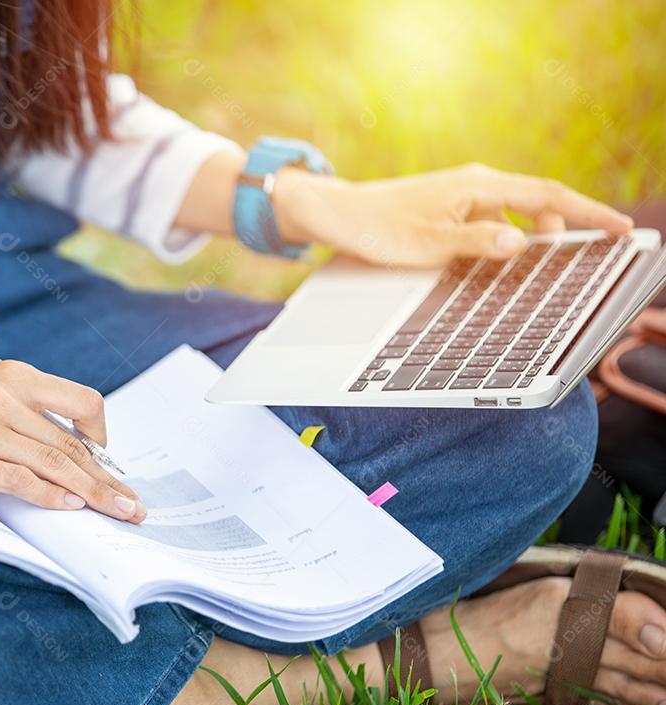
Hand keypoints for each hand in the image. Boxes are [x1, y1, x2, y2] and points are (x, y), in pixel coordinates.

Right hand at [0, 360, 145, 522]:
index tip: (110, 464)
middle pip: (74, 444)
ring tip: (117, 513)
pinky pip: (21, 480)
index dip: (103, 437)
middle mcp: (4, 396)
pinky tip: (70, 508)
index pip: (81, 402)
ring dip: (93, 493)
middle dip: (110, 479)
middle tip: (134, 504)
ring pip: (56, 463)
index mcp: (14, 376)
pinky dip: (51, 497)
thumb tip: (66, 451)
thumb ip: (22, 411)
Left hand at [273, 163, 633, 267]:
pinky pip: (491, 222)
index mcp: (478, 186)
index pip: (548, 195)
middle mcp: (475, 185)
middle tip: (586, 254)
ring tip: (542, 266)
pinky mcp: (449, 209)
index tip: (619, 228)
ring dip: (531, 237)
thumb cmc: (379, 228)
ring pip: (514, 215)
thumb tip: (521, 242)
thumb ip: (478, 243)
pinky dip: (505, 240)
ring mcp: (462, 196)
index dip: (587, 213)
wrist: (338, 216)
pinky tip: (501, 263)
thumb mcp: (430, 244)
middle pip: (537, 203)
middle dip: (564, 228)